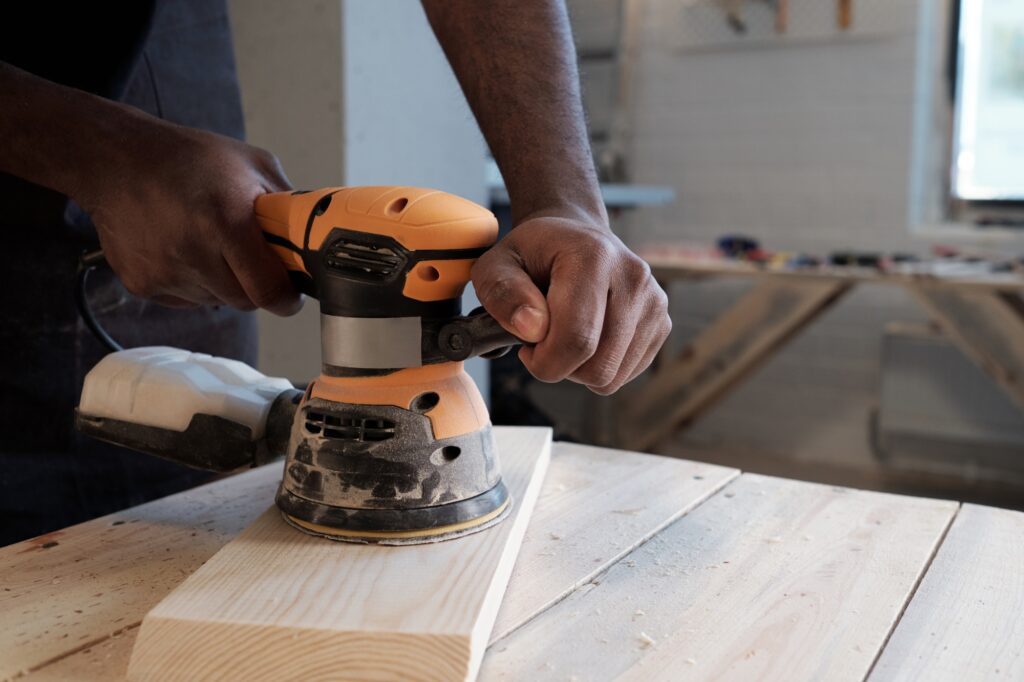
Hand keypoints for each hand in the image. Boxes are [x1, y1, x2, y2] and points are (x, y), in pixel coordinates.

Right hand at [79, 120, 301, 315]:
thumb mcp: (252, 165)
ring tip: (209, 243)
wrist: (114, 159)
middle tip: (250, 260)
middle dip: (255, 286)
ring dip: (223, 283)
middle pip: (245, 301)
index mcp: (226, 222)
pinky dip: (193, 283)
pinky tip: (183, 248)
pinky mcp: (141, 284)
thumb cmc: (188, 158)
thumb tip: (314, 237)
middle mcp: (192, 252)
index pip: (269, 290)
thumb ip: (288, 205)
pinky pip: (186, 300)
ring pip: (215, 301)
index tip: (291, 293)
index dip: (286, 298)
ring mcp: (164, 272)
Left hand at [472, 216, 670, 394]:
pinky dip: (599, 366)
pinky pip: (626, 374)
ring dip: (579, 369)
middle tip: (542, 340)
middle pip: (598, 366)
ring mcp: (654, 301)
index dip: (543, 361)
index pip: (576, 339)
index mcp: (593, 257)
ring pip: (612, 377)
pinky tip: (587, 337)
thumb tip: (533, 328)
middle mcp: (633, 277)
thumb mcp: (496, 266)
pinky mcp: (662, 322)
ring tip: (564, 334)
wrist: (573, 237)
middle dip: (560, 368)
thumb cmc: (532, 255)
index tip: (526, 347)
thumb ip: (503, 294)